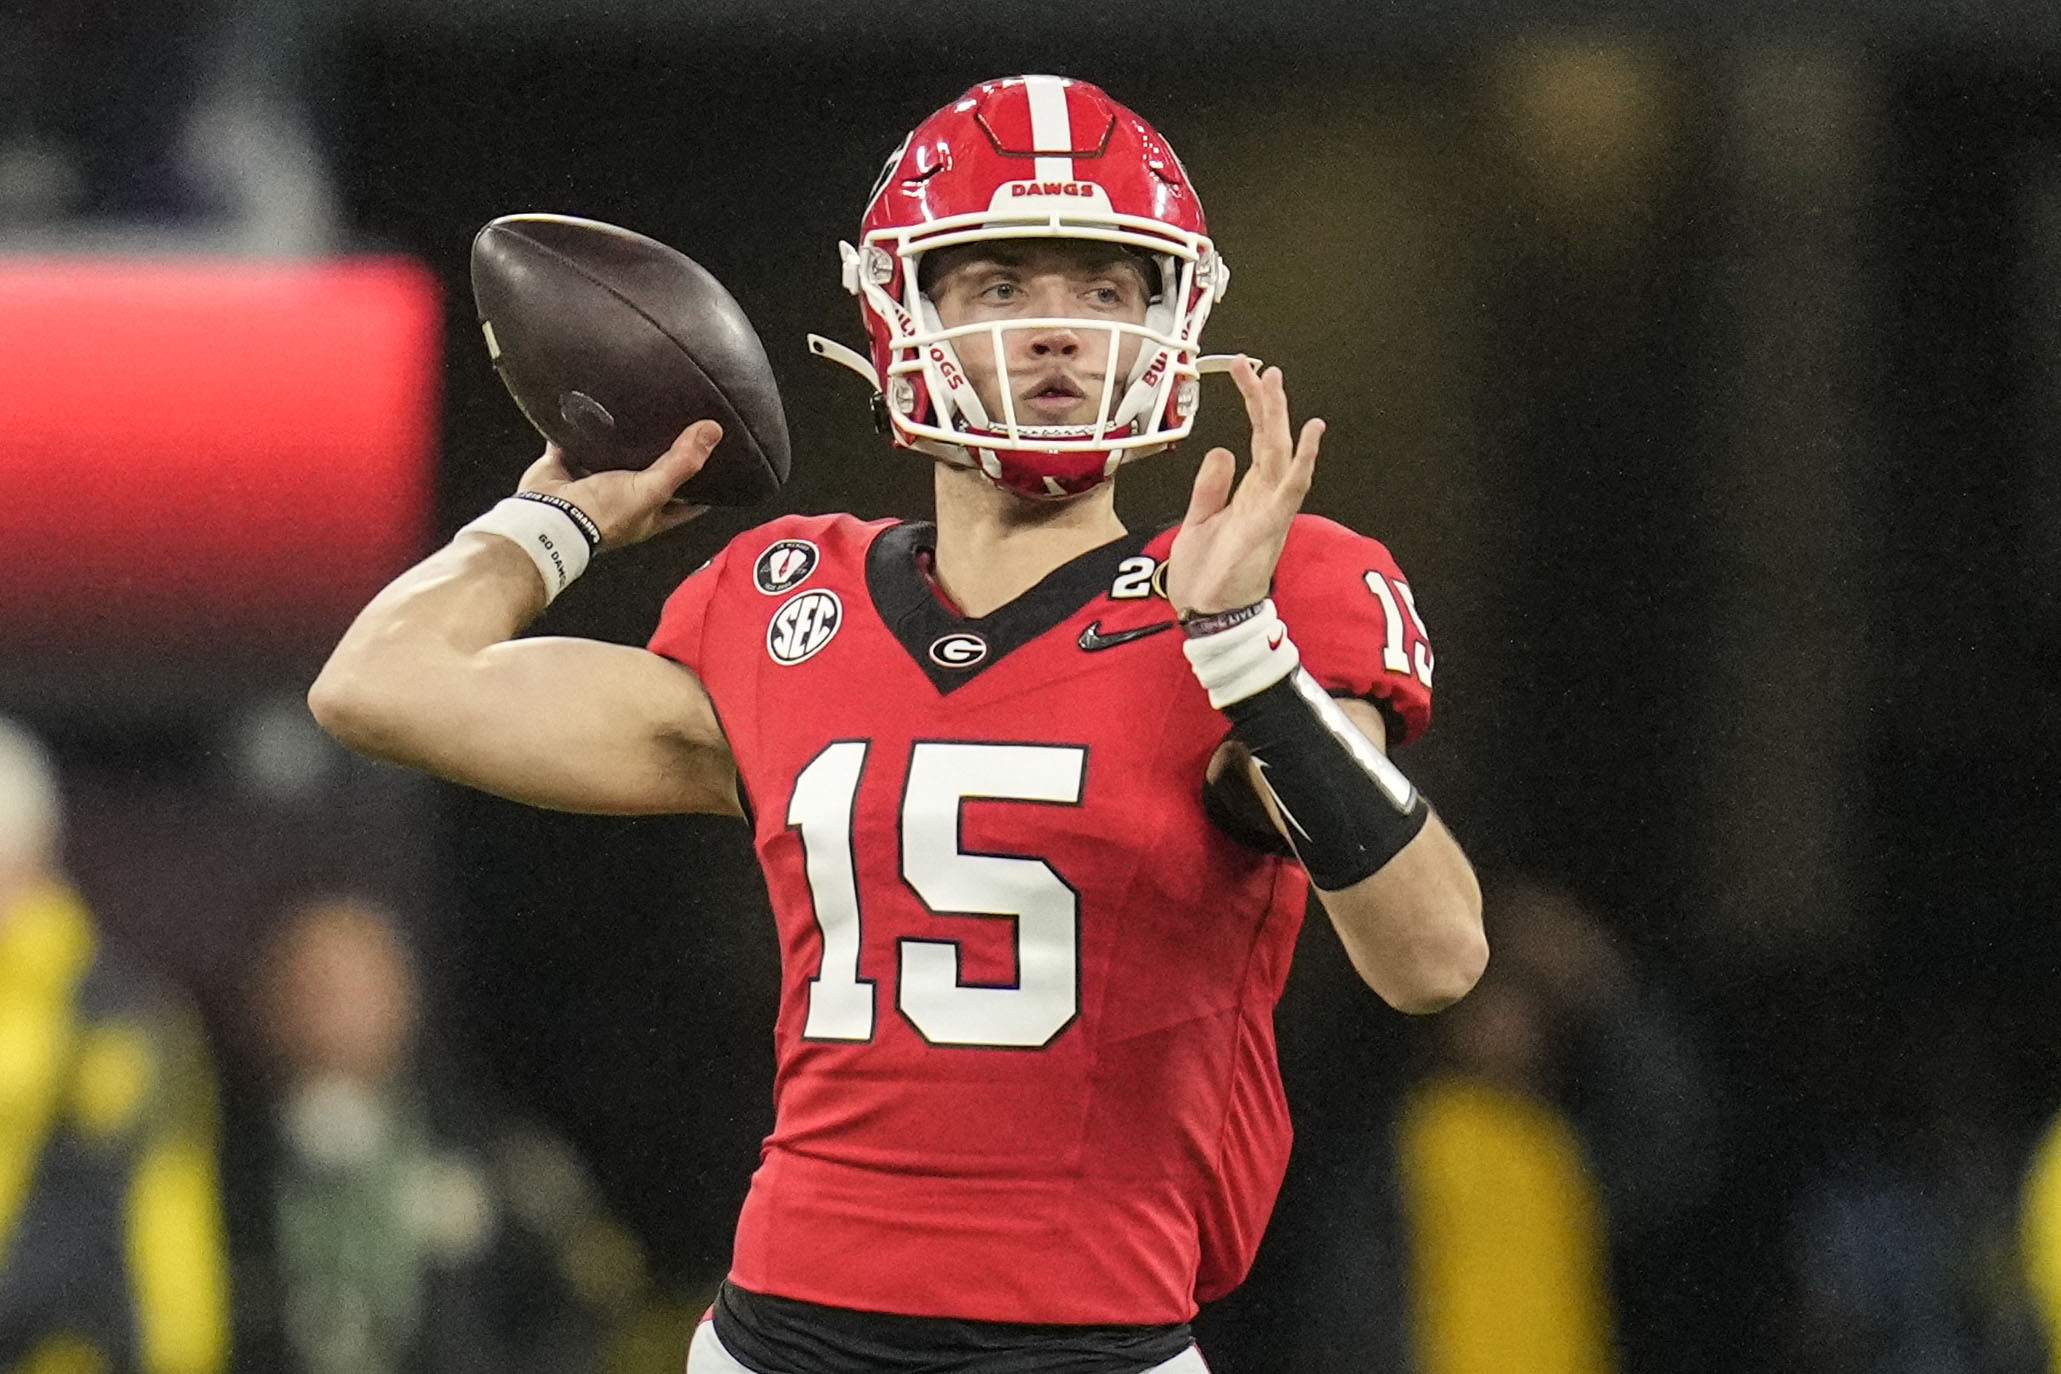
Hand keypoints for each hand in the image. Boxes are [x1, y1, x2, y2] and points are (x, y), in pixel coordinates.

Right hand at [516, 420, 719, 549]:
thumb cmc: (602, 516)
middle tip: (680, 426)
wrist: (549, 517)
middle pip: (652, 474)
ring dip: (623, 440)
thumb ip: (681, 464)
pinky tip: (590, 409)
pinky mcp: (567, 467)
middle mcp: (625, 499)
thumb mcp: (651, 490)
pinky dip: (579, 428)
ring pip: (615, 456)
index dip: (705, 484)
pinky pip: (574, 443)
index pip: (689, 500)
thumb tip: (712, 434)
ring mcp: (594, 483)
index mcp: (651, 512)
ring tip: (640, 411)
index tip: (720, 462)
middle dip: (663, 454)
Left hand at [1165, 359, 1324, 615]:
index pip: (1255, 440)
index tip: (1244, 374)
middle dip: (1265, 401)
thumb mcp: (1198, 521)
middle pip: (1270, 439)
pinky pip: (1291, 488)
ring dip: (1279, 417)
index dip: (1252, 406)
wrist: (1208, 617)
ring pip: (1280, 453)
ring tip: (1275, 382)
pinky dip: (1303, 459)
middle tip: (1260, 367)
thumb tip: (1221, 450)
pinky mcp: (1268, 525)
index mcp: (1249, 495)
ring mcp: (1270, 510)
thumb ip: (1210, 487)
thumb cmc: (1207, 578)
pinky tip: (1312, 433)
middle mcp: (1265, 498)